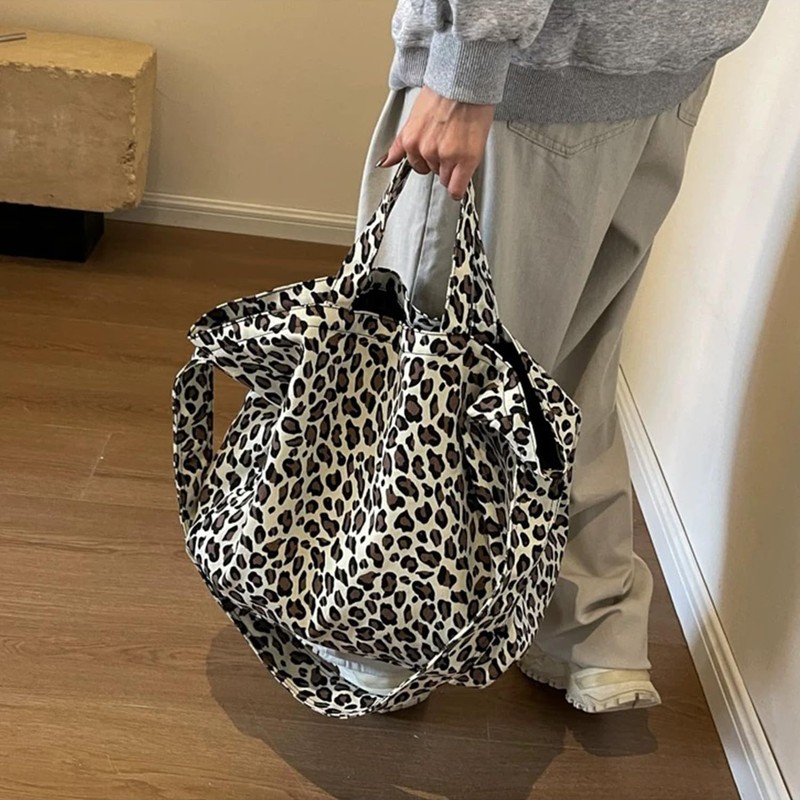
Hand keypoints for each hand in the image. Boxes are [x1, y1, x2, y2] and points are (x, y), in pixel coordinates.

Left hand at [377, 86, 495, 200]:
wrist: (465, 82)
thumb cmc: (443, 93)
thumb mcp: (413, 118)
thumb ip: (399, 145)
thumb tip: (384, 162)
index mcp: (410, 140)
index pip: (416, 167)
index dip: (428, 161)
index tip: (436, 153)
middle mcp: (425, 150)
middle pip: (432, 172)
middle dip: (440, 162)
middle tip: (451, 141)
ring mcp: (445, 155)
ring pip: (446, 178)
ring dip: (453, 167)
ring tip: (460, 143)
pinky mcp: (465, 159)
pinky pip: (457, 188)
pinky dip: (458, 187)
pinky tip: (463, 174)